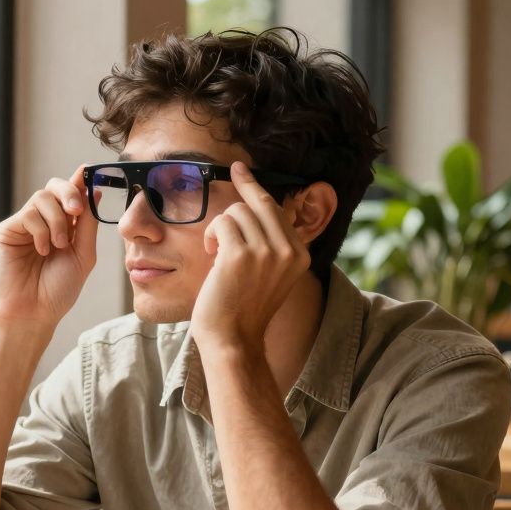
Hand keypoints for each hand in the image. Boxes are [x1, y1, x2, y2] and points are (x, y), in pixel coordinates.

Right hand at [0, 165, 98, 328]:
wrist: (33, 312)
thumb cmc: (58, 290)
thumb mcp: (83, 254)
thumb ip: (87, 224)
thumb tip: (94, 190)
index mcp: (64, 226)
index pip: (71, 195)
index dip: (80, 180)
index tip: (89, 170)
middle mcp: (43, 222)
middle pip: (54, 187)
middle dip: (69, 192)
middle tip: (77, 210)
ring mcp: (24, 225)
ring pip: (42, 197)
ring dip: (57, 221)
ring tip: (58, 246)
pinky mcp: (7, 230)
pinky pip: (28, 214)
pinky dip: (41, 231)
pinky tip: (41, 250)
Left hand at [191, 160, 309, 351]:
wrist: (233, 340)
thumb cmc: (243, 309)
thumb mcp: (270, 274)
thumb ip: (271, 245)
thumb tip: (257, 206)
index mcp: (299, 255)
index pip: (277, 209)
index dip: (256, 187)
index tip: (242, 169)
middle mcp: (287, 251)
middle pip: (259, 204)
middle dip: (240, 191)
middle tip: (232, 173)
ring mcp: (265, 252)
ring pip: (236, 212)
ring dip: (220, 228)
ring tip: (217, 252)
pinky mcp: (240, 255)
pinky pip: (221, 224)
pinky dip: (211, 235)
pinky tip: (211, 255)